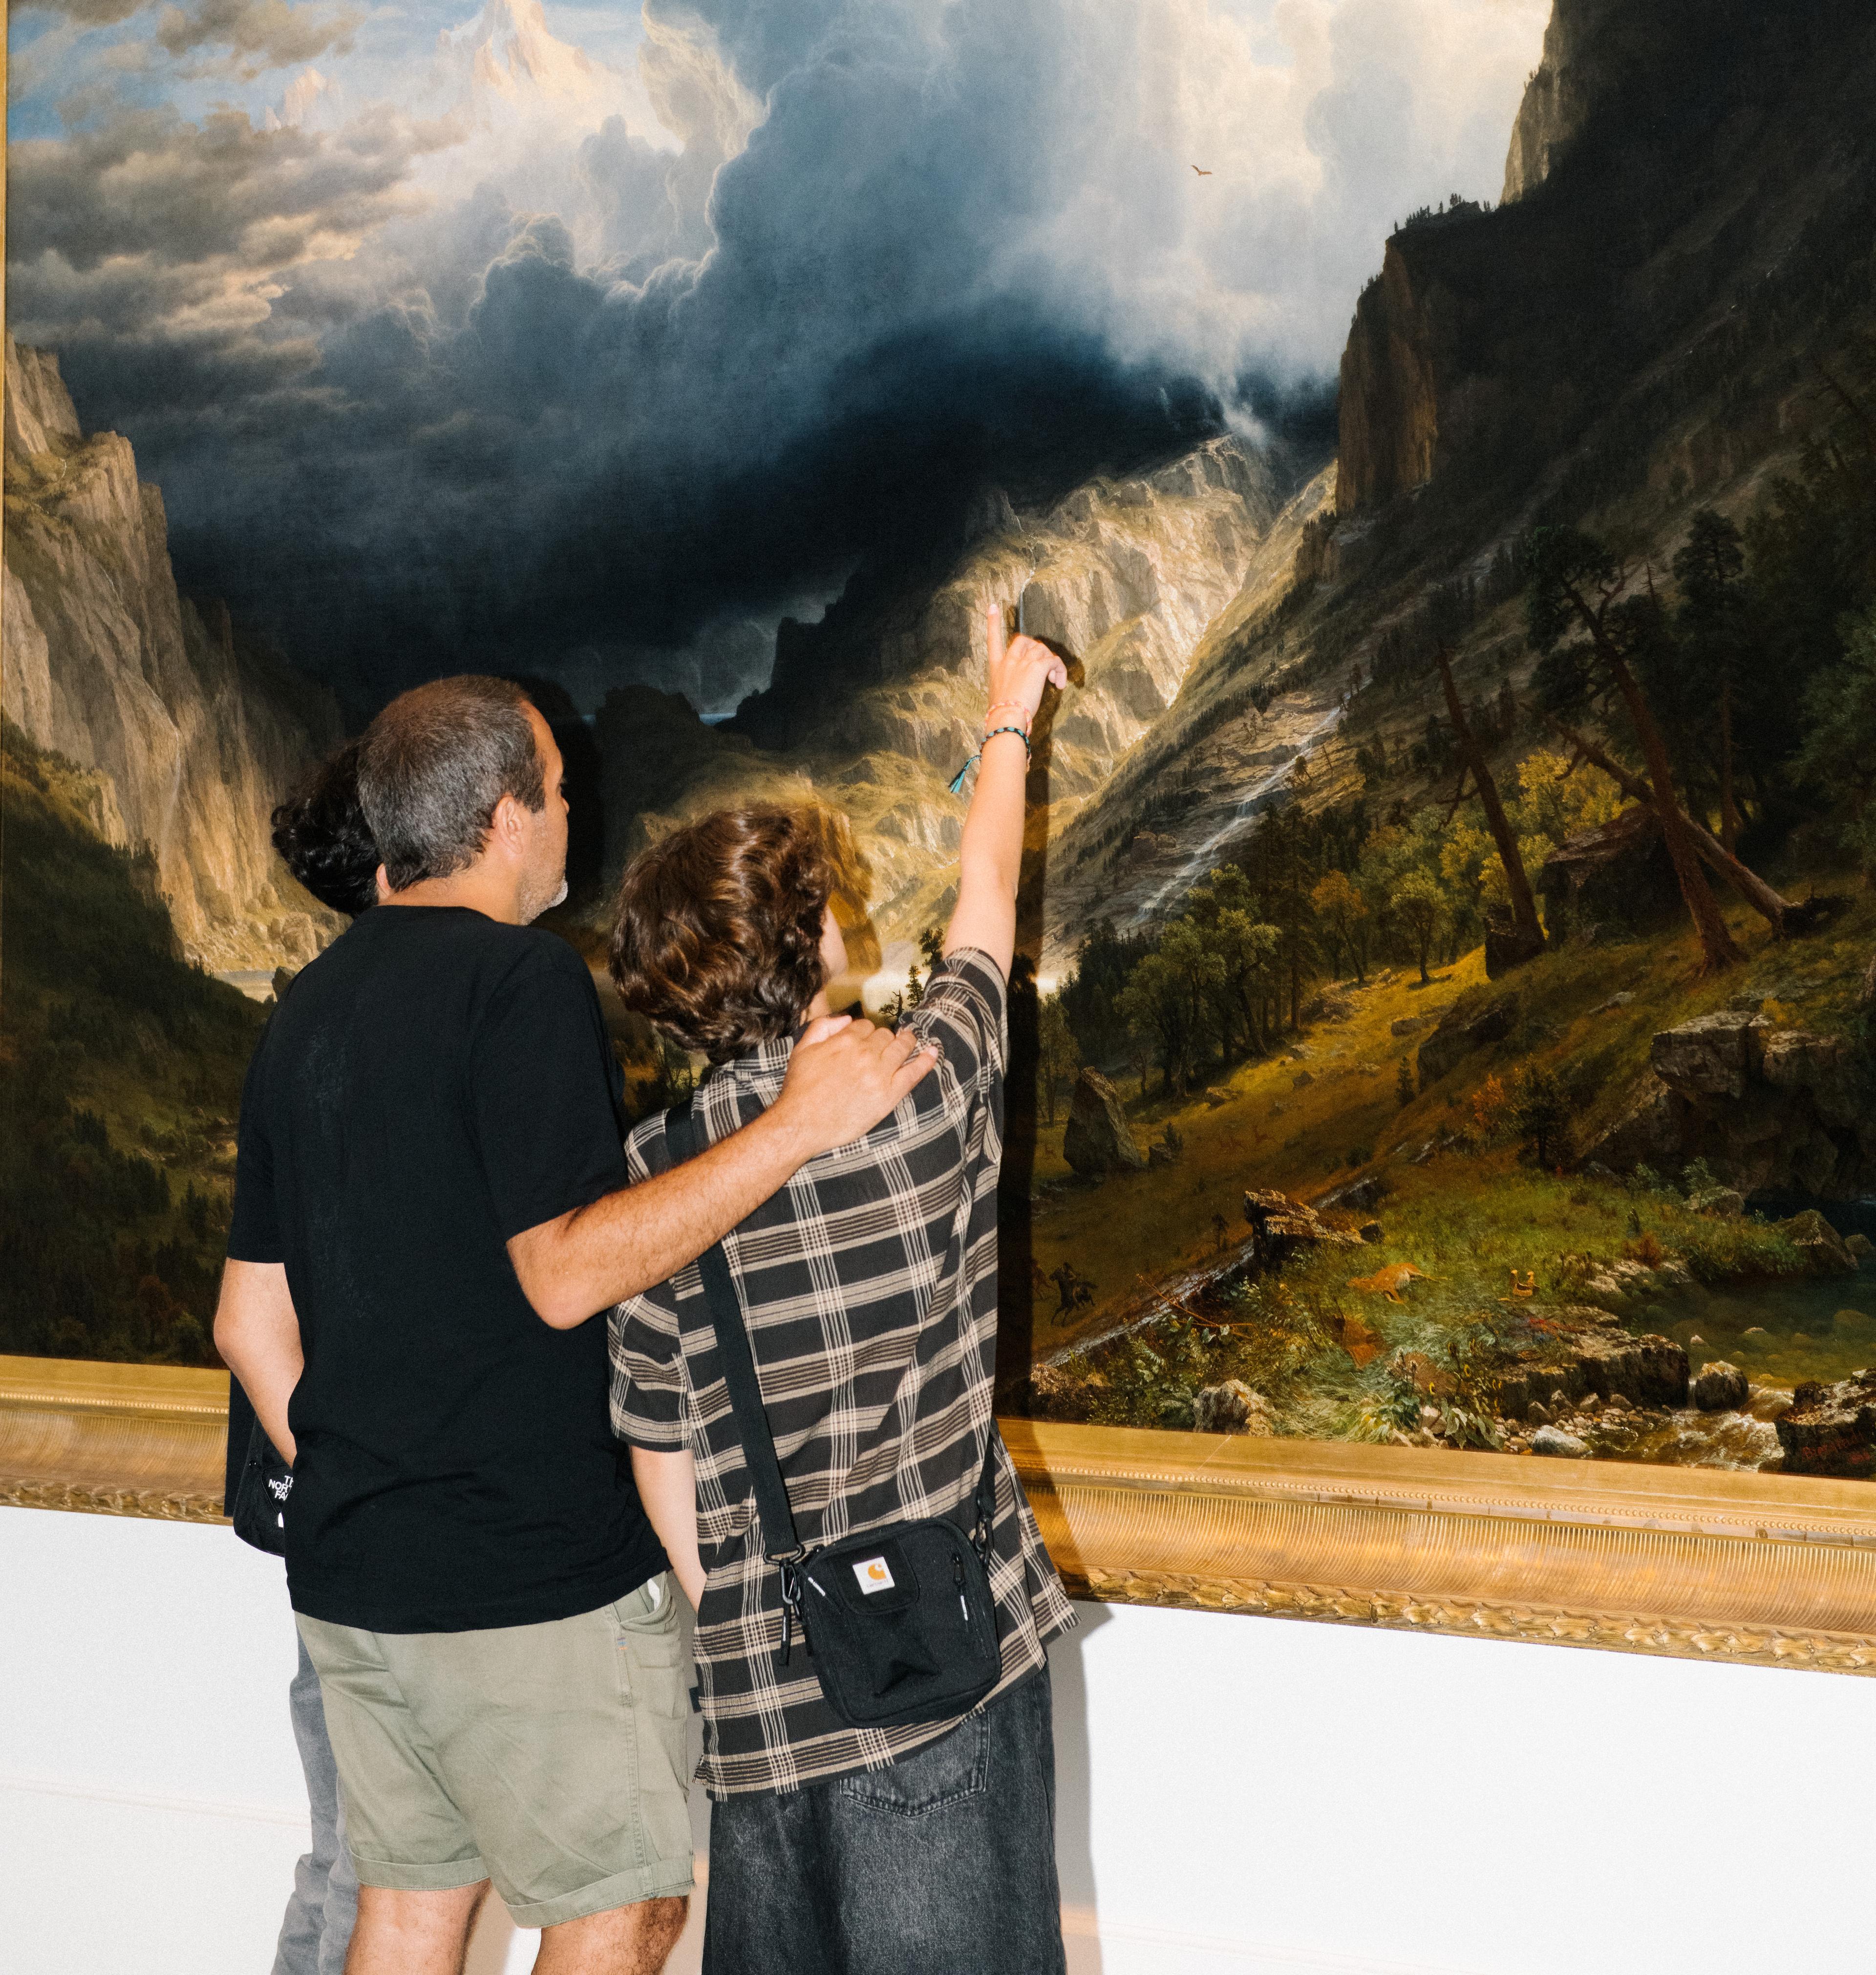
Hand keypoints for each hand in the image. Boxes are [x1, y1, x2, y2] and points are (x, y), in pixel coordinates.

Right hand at [771, 1014, 939, 1156]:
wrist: (801, 1124)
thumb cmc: (799, 1089)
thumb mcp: (801, 1050)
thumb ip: (821, 1027)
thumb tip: (846, 1019)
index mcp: (845, 1040)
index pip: (865, 1026)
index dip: (866, 1032)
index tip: (865, 1041)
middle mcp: (865, 1053)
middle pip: (885, 1035)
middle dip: (884, 1039)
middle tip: (883, 1048)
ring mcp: (879, 1073)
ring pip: (901, 1047)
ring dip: (907, 1042)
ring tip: (910, 1041)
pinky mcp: (889, 1094)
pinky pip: (914, 1072)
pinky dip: (925, 1060)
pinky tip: (933, 1052)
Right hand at [984, 605, 1067, 726]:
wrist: (1005, 718)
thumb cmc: (1002, 714)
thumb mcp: (999, 697)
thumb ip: (1008, 688)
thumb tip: (1018, 693)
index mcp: (996, 667)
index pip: (993, 639)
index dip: (992, 622)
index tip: (993, 606)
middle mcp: (1008, 660)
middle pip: (1024, 640)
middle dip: (1036, 649)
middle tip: (1044, 667)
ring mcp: (1023, 662)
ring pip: (1041, 650)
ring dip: (1051, 664)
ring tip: (1054, 681)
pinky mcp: (1037, 667)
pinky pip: (1053, 660)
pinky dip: (1059, 670)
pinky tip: (1058, 684)